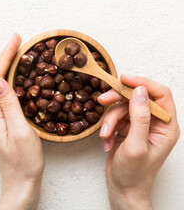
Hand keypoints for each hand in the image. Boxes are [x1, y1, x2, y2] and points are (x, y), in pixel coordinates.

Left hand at [0, 34, 43, 209]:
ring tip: (21, 55)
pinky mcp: (6, 123)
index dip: (5, 57)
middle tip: (18, 42)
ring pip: (2, 86)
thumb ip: (9, 105)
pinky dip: (14, 82)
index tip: (15, 40)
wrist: (21, 184)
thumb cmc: (23, 162)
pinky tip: (22, 80)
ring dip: (9, 68)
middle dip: (6, 58)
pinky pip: (8, 96)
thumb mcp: (19, 131)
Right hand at [98, 74, 179, 209]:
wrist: (123, 190)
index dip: (142, 83)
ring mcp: (140, 125)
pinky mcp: (127, 129)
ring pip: (122, 107)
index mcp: (166, 126)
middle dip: (118, 100)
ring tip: (105, 135)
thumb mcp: (136, 146)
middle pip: (137, 97)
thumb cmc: (134, 175)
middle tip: (103, 100)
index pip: (160, 95)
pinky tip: (106, 141)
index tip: (124, 79)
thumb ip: (139, 117)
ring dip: (110, 120)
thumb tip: (140, 91)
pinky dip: (107, 128)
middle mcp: (155, 123)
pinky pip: (114, 118)